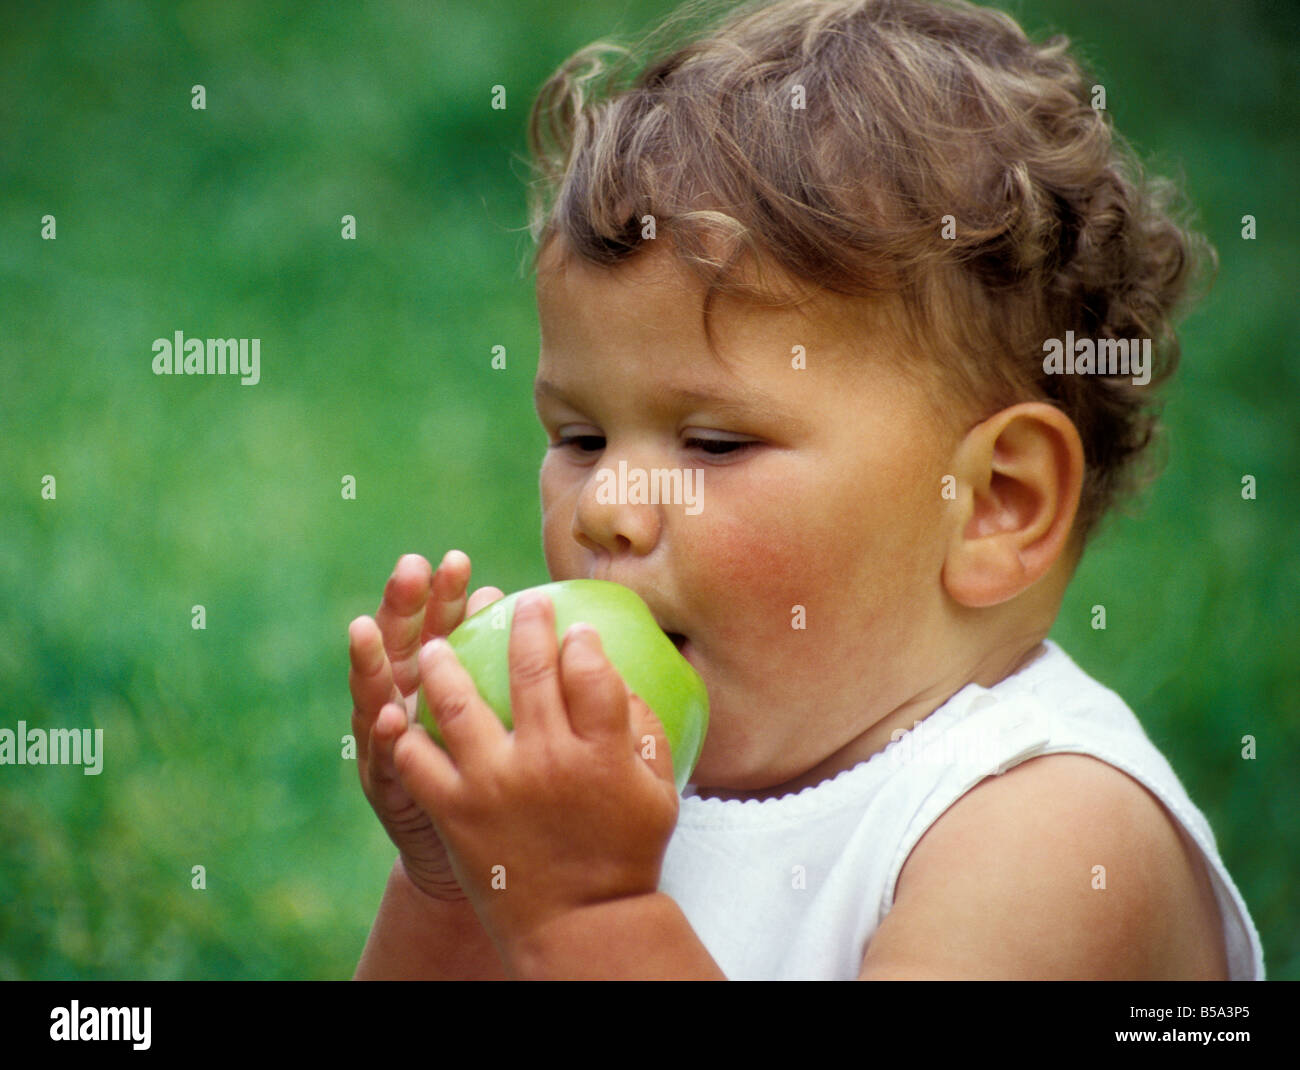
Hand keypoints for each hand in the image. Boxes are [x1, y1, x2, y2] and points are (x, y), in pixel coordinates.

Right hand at [348, 551, 502, 900]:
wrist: (488, 856)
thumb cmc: (517, 782)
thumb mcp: (525, 722)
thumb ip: (533, 679)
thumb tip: (570, 629)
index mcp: (446, 678)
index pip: (443, 624)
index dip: (446, 594)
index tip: (458, 562)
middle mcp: (411, 700)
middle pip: (404, 644)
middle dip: (404, 604)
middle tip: (412, 568)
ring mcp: (392, 742)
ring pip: (379, 692)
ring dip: (373, 659)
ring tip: (366, 629)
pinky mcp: (389, 786)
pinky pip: (386, 758)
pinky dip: (385, 735)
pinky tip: (391, 715)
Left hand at [392, 590, 678, 965]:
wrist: (580, 925)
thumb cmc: (625, 853)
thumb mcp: (658, 790)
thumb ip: (644, 729)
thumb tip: (622, 674)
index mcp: (601, 753)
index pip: (590, 671)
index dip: (581, 641)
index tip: (575, 629)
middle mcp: (546, 760)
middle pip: (530, 669)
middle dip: (526, 623)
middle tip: (522, 603)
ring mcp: (494, 784)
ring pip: (459, 702)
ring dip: (445, 662)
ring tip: (435, 643)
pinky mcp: (455, 810)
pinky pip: (420, 760)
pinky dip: (407, 734)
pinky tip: (404, 714)